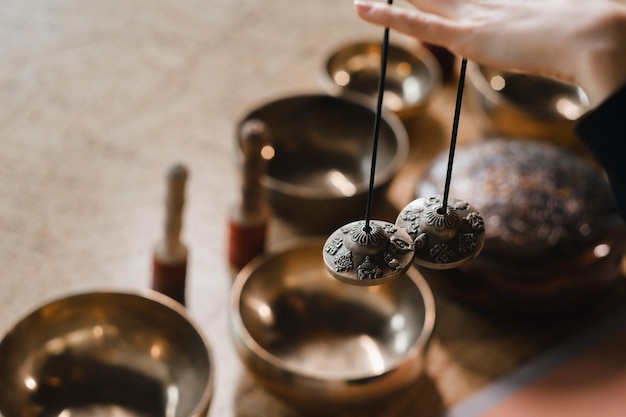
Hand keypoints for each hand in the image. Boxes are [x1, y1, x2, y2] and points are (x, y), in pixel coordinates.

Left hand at [355, 0, 625, 105]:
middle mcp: (485, 3)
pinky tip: (363, 9)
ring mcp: (474, 15)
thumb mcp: (561, 37)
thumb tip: (557, 53)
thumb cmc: (590, 38)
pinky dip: (389, 17)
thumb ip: (548, 37)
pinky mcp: (467, 36)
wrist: (595, 37)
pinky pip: (419, 24)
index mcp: (504, 3)